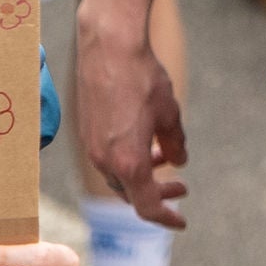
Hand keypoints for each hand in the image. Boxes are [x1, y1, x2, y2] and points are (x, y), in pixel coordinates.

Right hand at [71, 0, 193, 227]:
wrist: (108, 45)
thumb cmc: (142, 77)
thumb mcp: (170, 113)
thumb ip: (175, 144)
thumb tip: (178, 162)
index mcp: (128, 163)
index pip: (146, 207)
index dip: (166, 218)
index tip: (181, 221)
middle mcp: (104, 160)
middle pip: (130, 194)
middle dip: (156, 194)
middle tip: (181, 187)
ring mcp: (90, 146)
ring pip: (117, 176)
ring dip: (141, 174)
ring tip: (165, 157)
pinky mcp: (84, 129)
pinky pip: (107, 157)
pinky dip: (127, 159)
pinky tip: (144, 139)